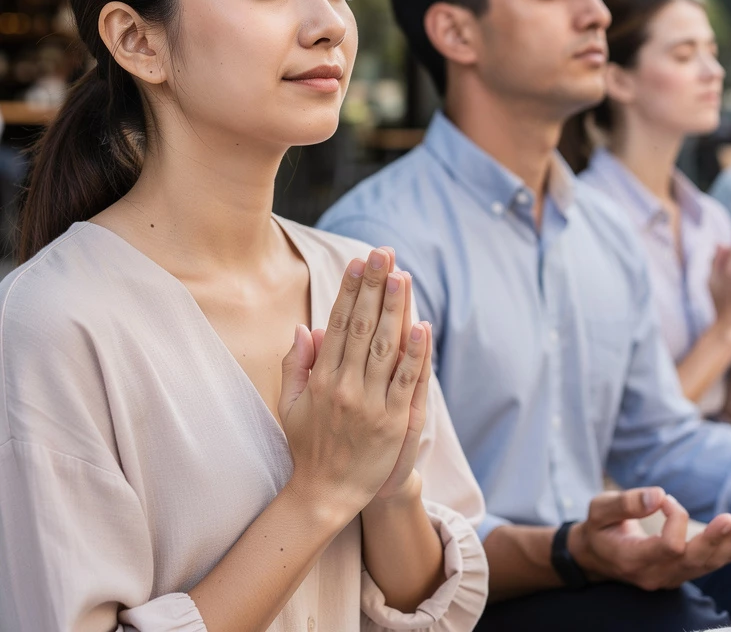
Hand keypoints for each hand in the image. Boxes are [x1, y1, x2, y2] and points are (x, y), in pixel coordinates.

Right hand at [278, 248, 431, 525]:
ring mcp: (371, 404)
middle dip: (373, 287)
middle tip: (382, 253)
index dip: (350, 291)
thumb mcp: (292, 404)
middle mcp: (345, 387)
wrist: (326, 494)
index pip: (338, 325)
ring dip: (395, 309)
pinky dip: (415, 353)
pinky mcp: (393, 421)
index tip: (358, 263)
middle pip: (363, 327)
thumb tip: (303, 327)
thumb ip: (297, 364)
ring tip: (401, 276)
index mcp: (321, 379)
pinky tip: (422, 325)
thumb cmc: (309, 445)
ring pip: (385, 347)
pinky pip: (407, 381)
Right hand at [566, 487, 730, 590]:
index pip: (669, 546)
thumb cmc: (598, 528)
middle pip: (697, 561)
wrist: (595, 556)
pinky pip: (711, 564)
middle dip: (720, 539)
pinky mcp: (683, 572)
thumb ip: (626, 503)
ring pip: (710, 565)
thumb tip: (658, 494)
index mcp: (635, 560)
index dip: (675, 518)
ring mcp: (672, 577)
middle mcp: (657, 575)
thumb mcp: (599, 509)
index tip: (664, 498)